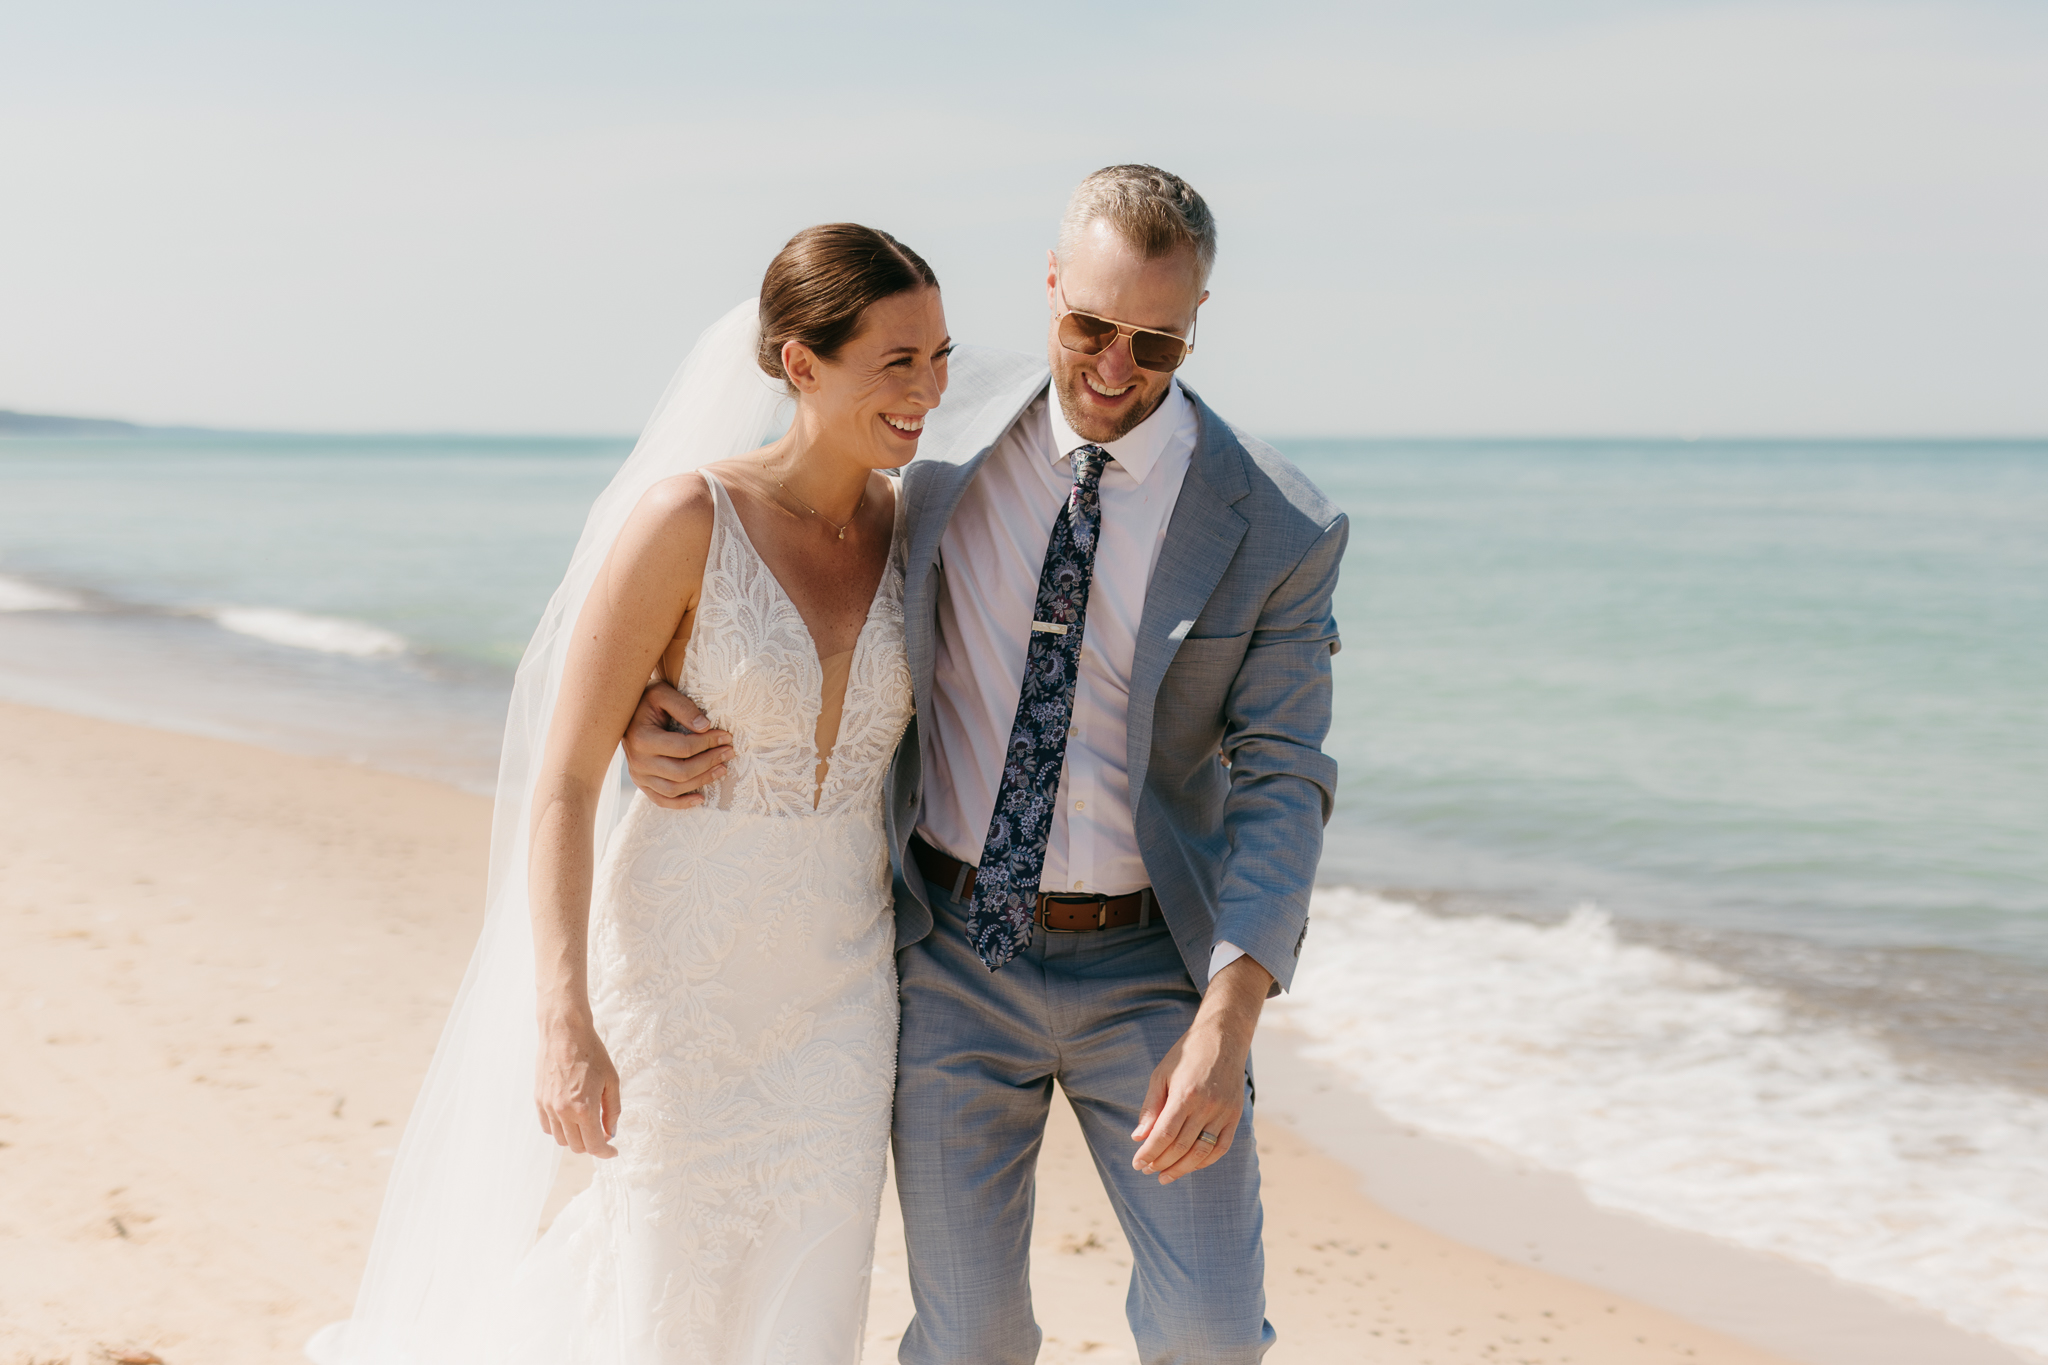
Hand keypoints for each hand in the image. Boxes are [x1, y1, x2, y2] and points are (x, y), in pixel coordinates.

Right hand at [535, 1010, 621, 1158]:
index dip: (606, 1152)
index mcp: (584, 1108)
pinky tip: (569, 1117)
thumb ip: (613, 1110)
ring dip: (575, 1138)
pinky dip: (559, 1129)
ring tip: (586, 1123)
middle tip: (602, 1133)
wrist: (565, 1033)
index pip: (595, 1145)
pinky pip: (547, 1127)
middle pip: (577, 1146)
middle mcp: (563, 1112)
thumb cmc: (592, 1054)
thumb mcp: (612, 1081)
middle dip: (592, 1145)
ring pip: (561, 1140)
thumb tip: (612, 1133)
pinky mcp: (538, 1100)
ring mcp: (548, 1107)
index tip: (613, 1151)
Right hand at [622, 679, 732, 808]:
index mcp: (642, 739)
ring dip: (702, 781)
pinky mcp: (642, 783)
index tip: (726, 736)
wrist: (627, 712)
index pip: (683, 748)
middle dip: (710, 762)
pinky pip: (662, 800)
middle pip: (681, 771)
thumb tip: (705, 727)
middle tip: (729, 752)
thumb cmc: (648, 700)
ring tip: (722, 769)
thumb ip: (684, 707)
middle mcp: (637, 761)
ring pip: (674, 789)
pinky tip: (701, 798)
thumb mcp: (663, 693)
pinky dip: (681, 803)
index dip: (708, 743)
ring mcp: (638, 775)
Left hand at [1130, 953, 1272, 1184]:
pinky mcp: (1236, 1116)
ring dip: (1181, 1169)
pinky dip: (1205, 1162)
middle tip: (1146, 1171)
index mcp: (1185, 1095)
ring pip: (1201, 1153)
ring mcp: (1224, 1113)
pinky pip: (1221, 1147)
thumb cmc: (1186, 1055)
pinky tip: (1190, 1166)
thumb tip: (1139, 1138)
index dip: (1149, 1153)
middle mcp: (1207, 1107)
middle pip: (1181, 1147)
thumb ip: (1151, 1107)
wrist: (1223, 1038)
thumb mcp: (1161, 1075)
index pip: (1164, 1135)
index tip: (1137, 1163)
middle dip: (1160, 1163)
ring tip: (1164, 1176)